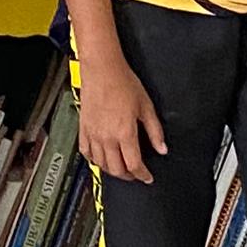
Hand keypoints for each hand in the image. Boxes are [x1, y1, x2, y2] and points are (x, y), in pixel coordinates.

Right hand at [77, 52, 167, 184]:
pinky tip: (100, 158)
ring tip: (120, 168)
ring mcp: (93, 134)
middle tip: (135, 174)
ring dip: (112, 170)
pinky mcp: (83, 128)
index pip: (134, 164)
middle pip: (116, 169)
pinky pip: (85, 152)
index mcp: (124, 133)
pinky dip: (93, 160)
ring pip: (100, 164)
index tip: (147, 177)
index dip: (142, 175)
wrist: (102, 69)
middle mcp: (107, 137)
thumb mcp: (146, 106)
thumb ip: (154, 131)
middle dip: (128, 176)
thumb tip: (162, 148)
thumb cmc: (123, 83)